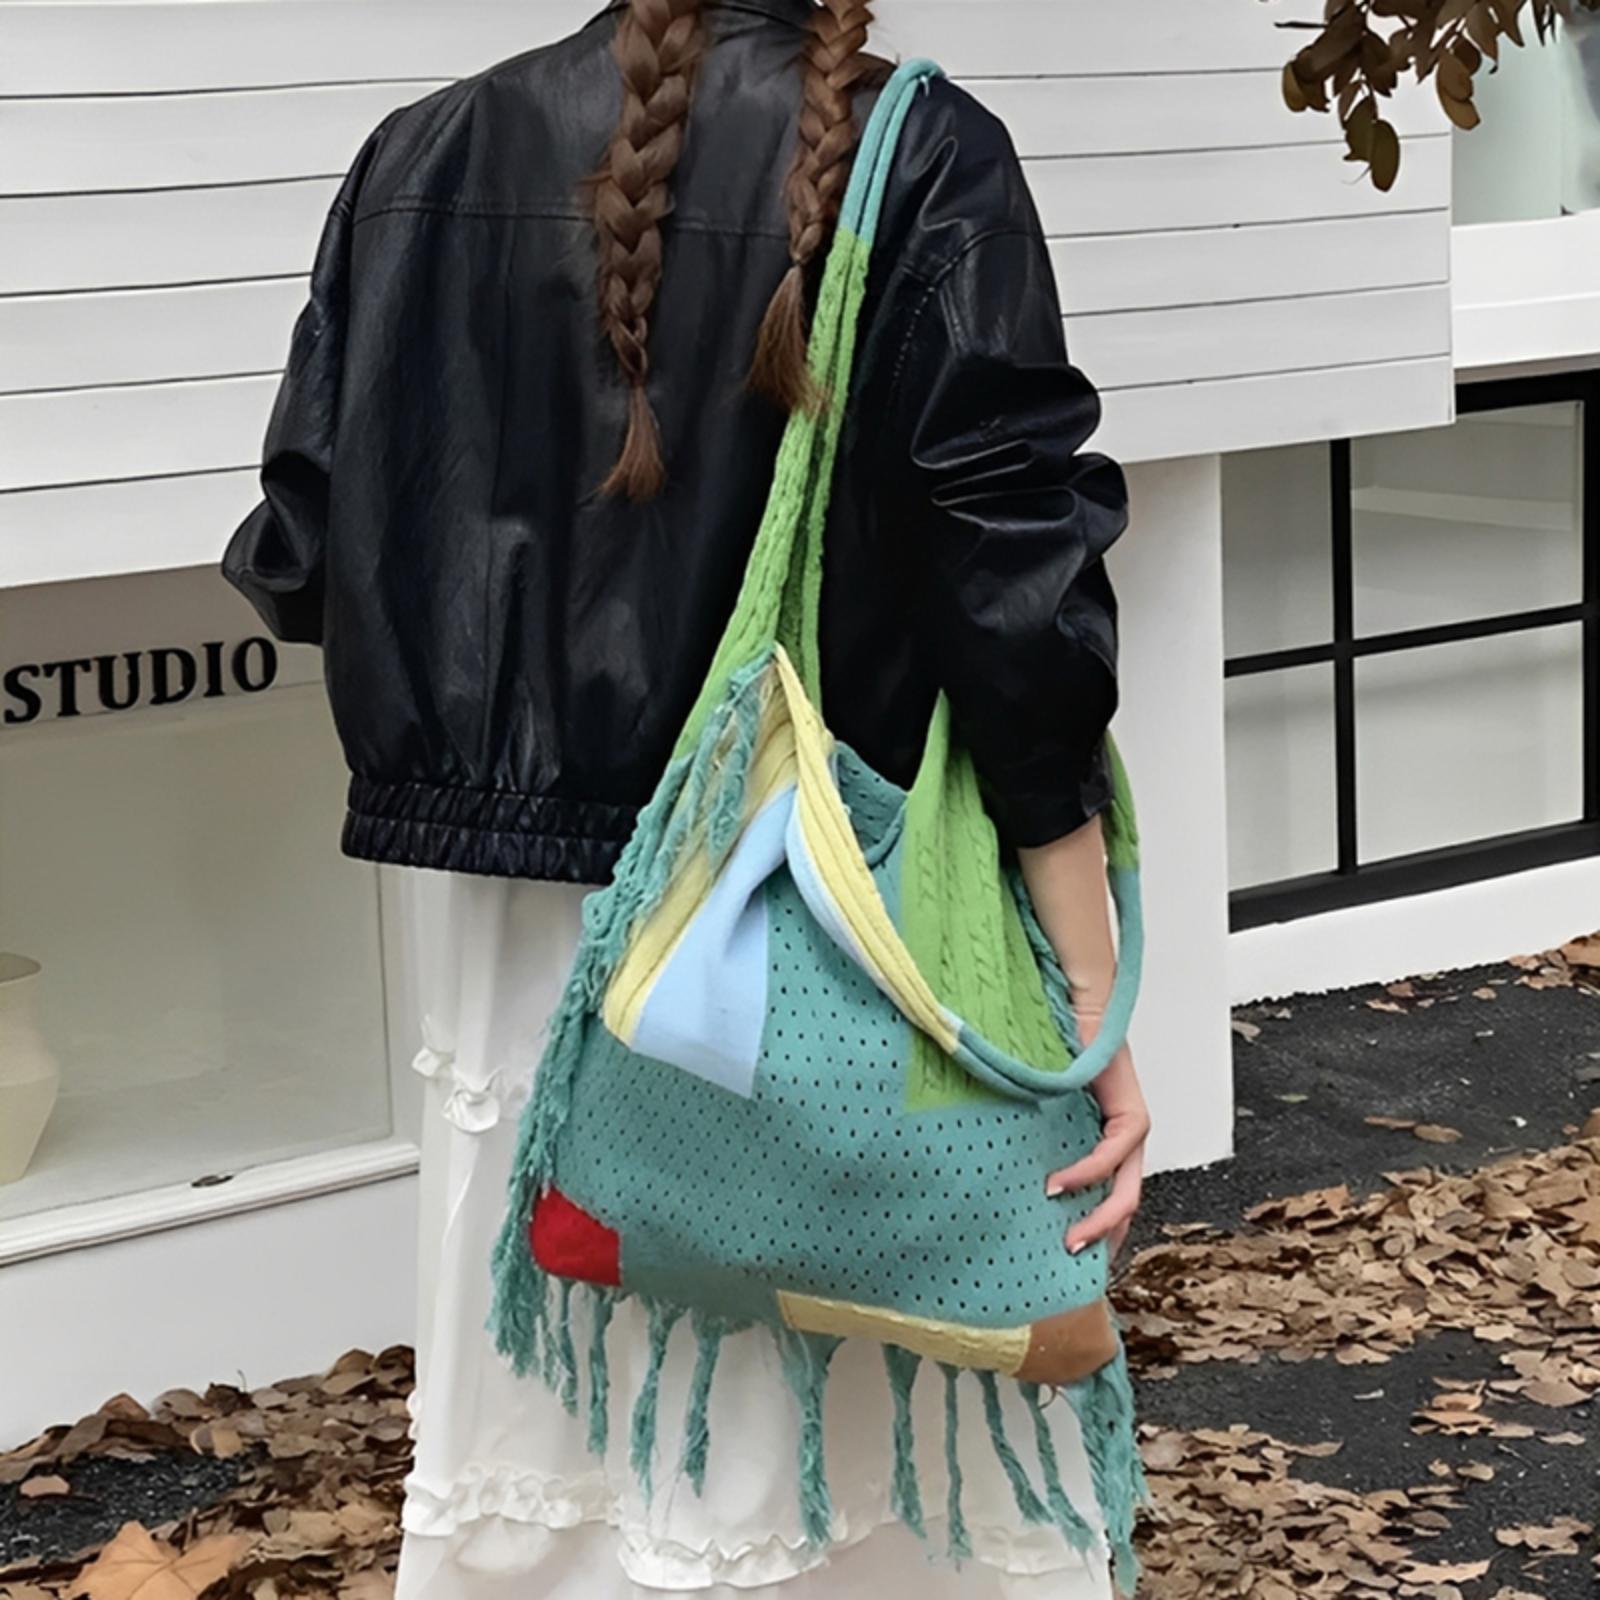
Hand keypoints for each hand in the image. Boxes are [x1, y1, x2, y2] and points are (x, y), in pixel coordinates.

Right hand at [1044, 1009, 1148, 1260]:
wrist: (1078, 1003)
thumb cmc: (1051, 1048)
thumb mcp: (1037, 1106)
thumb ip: (1029, 1134)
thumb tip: (988, 1169)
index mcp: (1103, 1140)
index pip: (1108, 1199)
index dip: (1095, 1232)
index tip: (1069, 1262)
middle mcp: (1123, 1139)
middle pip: (1123, 1205)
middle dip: (1100, 1240)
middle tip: (1068, 1264)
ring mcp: (1132, 1127)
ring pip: (1126, 1189)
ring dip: (1098, 1219)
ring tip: (1068, 1239)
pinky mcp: (1132, 1111)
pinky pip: (1114, 1154)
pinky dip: (1087, 1174)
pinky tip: (1059, 1185)